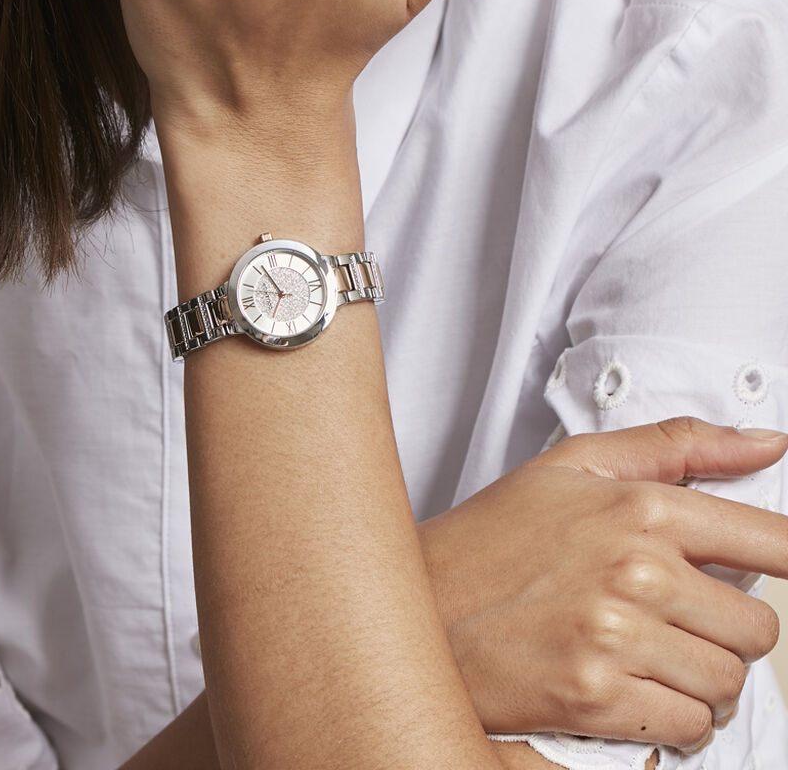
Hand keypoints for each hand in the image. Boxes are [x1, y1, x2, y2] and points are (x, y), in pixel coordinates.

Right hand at [417, 417, 787, 751]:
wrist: (420, 602)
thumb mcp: (572, 468)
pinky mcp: (596, 696)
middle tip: (674, 617)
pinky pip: (690, 726)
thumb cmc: (492, 538)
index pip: (769, 540)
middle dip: (724, 628)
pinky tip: (632, 686)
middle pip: (757, 627)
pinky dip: (673, 717)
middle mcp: (635, 570)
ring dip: (700, 676)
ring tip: (648, 652)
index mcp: (638, 507)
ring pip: (727, 681)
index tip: (785, 568)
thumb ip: (674, 447)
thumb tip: (768, 444)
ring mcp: (616, 636)